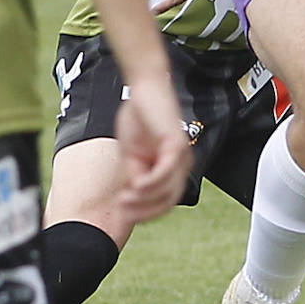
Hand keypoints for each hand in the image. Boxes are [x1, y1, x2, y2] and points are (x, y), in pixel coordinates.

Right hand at [114, 78, 192, 220]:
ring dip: (144, 198)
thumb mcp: (132, 154)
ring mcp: (181, 155)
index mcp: (172, 168)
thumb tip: (133, 194)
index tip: (124, 212)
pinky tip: (136, 185)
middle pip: (168, 201)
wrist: (145, 90)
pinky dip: (151, 183)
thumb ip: (134, 174)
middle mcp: (181, 164)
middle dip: (145, 210)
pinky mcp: (177, 144)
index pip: (164, 202)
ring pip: (168, 190)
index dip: (145, 213)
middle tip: (122, 208)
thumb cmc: (139, 118)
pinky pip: (167, 171)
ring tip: (124, 198)